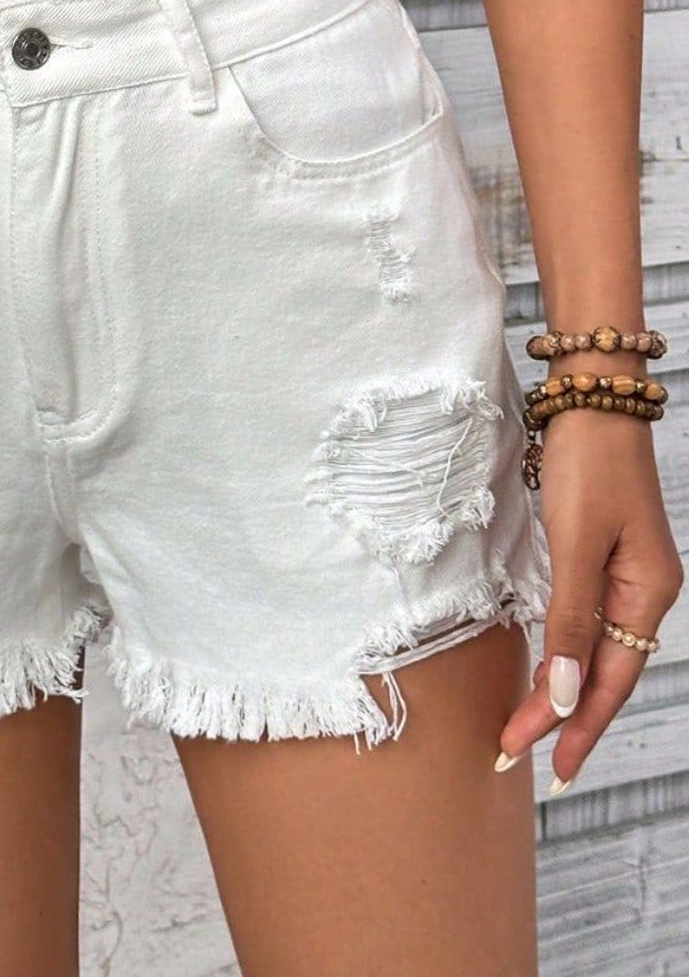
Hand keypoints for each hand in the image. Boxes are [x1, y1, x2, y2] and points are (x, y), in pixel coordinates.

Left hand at [497, 407, 682, 791]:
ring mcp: (627, 576)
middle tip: (514, 757)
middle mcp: (644, 593)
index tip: (538, 763)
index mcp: (648, 593)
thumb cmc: (587, 463)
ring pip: (594, 652)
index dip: (574, 725)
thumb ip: (571, 620)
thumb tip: (566, 694)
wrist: (592, 399)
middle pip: (603, 673)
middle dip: (561, 718)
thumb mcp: (576, 543)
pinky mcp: (604, 557)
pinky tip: (546, 674)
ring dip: (561, 691)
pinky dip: (564, 653)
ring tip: (525, 731)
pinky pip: (587, 623)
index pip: (608, 679)